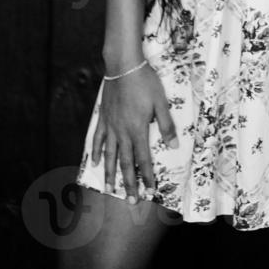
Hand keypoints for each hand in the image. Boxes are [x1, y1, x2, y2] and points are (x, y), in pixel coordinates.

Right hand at [89, 60, 177, 202]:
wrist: (123, 66)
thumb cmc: (145, 82)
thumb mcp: (161, 102)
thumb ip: (166, 125)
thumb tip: (174, 145)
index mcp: (138, 130)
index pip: (144, 159)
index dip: (148, 177)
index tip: (150, 192)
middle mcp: (122, 132)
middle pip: (126, 163)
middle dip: (129, 184)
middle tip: (130, 202)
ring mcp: (110, 126)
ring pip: (109, 156)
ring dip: (110, 174)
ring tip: (108, 190)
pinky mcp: (103, 118)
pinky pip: (98, 139)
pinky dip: (96, 152)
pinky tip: (94, 163)